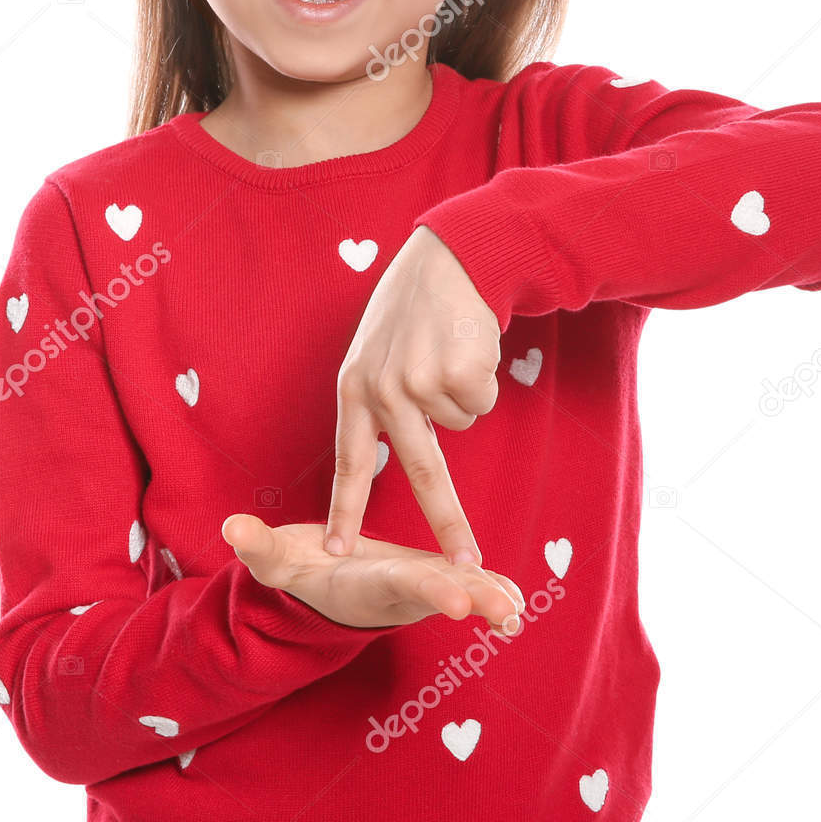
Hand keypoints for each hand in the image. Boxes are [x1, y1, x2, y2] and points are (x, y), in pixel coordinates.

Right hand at [222, 514, 523, 633]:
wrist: (321, 590)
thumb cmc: (301, 569)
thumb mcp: (278, 558)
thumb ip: (258, 545)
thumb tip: (230, 527)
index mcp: (367, 582)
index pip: (401, 584)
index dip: (429, 590)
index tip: (457, 601)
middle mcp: (397, 592)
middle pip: (440, 596)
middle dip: (473, 603)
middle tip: (507, 615)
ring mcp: (416, 590)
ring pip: (459, 594)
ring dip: (490, 601)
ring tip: (519, 611)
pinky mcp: (429, 579)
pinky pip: (464, 587)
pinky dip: (489, 591)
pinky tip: (518, 597)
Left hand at [323, 225, 499, 564]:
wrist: (449, 258)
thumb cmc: (414, 308)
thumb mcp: (377, 351)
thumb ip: (377, 398)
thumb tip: (395, 453)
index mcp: (354, 387)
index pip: (349, 460)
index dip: (346, 507)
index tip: (338, 550)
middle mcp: (383, 389)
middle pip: (422, 471)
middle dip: (448, 523)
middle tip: (466, 563)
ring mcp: (420, 381)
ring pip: (460, 424)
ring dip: (463, 393)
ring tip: (450, 349)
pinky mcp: (457, 372)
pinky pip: (481, 401)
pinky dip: (483, 376)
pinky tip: (467, 343)